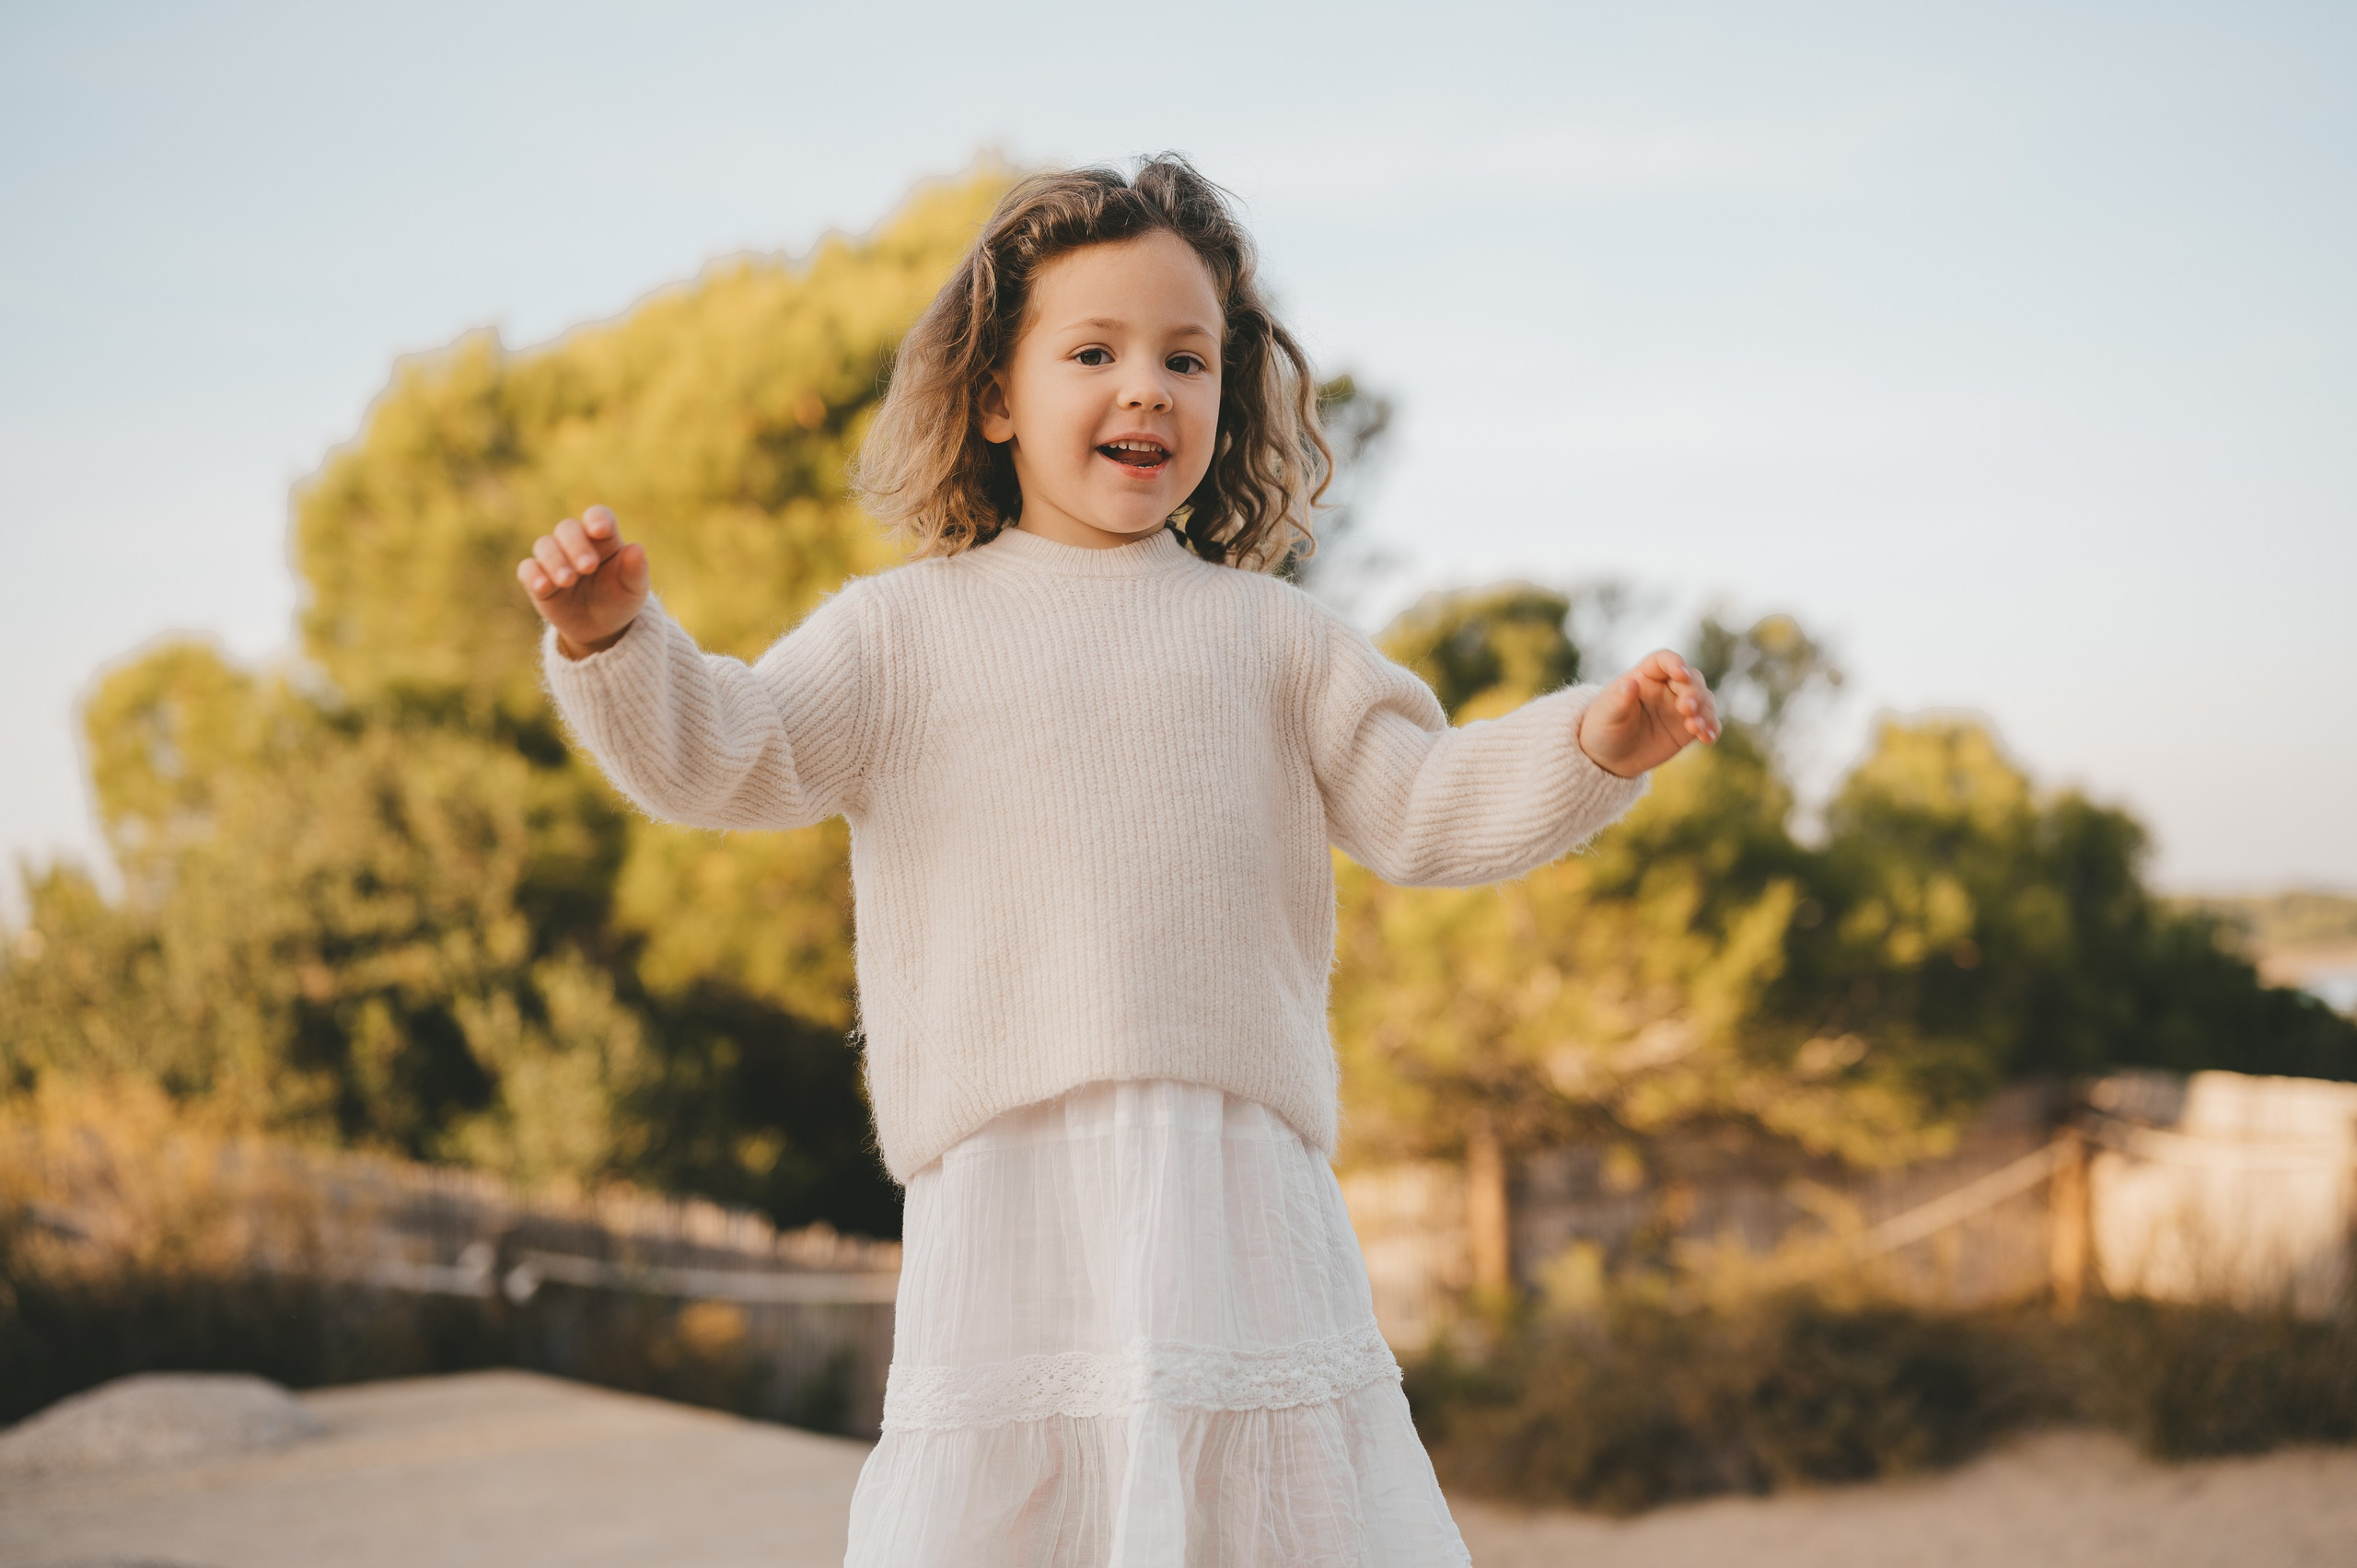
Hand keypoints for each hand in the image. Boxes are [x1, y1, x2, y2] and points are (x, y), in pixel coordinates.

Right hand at [517, 505, 648, 658]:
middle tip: (588, 566)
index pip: (597, 516)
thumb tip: (636, 548)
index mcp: (604, 538)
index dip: (597, 518)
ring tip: (568, 580)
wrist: (601, 629)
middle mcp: (576, 543)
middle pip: (568, 528)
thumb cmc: (620, 599)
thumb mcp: (634, 588)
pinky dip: (533, 575)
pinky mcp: (537, 578)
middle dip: (576, 545)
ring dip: (555, 560)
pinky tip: (543, 586)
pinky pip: (527, 569)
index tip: (600, 530)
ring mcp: (554, 559)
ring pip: (545, 545)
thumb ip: (636, 569)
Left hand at [1577, 650, 1720, 778]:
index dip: (1675, 663)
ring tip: (1696, 728)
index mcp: (1645, 676)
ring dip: (1705, 711)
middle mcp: (1666, 688)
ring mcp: (1679, 707)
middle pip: (1691, 679)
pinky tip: (1708, 738)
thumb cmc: (1603, 728)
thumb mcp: (1606, 714)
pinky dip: (1711, 728)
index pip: (1664, 660)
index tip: (1681, 674)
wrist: (1609, 758)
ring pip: (1704, 700)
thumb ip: (1619, 699)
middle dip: (1694, 692)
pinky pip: (1707, 723)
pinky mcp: (1688, 727)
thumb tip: (1631, 683)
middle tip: (1687, 708)